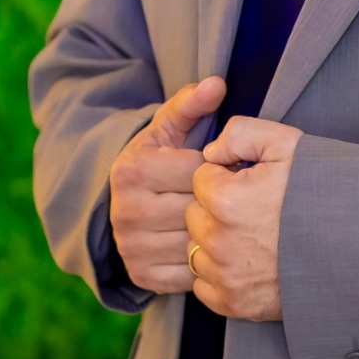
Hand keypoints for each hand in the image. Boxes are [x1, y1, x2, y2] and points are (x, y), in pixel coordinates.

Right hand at [107, 76, 225, 292]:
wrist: (128, 204)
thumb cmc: (159, 160)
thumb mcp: (169, 128)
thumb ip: (192, 104)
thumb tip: (217, 83)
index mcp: (131, 169)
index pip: (197, 170)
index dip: (219, 168)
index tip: (224, 167)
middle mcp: (125, 210)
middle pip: (197, 208)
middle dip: (221, 201)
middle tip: (233, 195)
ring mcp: (131, 246)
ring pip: (196, 241)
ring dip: (217, 232)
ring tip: (223, 218)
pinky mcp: (141, 275)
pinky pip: (191, 273)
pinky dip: (206, 261)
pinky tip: (209, 243)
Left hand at [186, 116, 304, 320]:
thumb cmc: (326, 191)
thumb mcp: (289, 144)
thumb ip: (241, 133)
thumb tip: (210, 151)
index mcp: (226, 199)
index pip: (201, 178)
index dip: (227, 176)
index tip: (253, 183)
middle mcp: (219, 242)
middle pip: (195, 215)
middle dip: (217, 208)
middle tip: (256, 209)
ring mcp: (226, 277)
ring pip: (197, 250)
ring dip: (216, 241)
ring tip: (255, 236)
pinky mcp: (234, 304)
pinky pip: (203, 285)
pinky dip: (219, 274)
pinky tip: (250, 262)